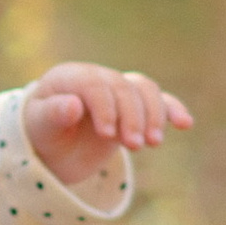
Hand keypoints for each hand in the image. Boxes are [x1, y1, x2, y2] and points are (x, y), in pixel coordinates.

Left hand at [24, 61, 193, 193]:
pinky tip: (185, 124)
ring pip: (144, 91)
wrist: (52, 148)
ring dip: (154, 115)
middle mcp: (97, 77)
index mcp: (70, 76)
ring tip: (153, 143)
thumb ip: (53, 114)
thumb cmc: (41, 135)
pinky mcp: (133, 106)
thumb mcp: (40, 128)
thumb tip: (73, 105)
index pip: (94, 85)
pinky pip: (157, 101)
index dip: (104, 107)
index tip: (108, 135)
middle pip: (123, 88)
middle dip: (131, 116)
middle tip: (133, 146)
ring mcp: (117, 90)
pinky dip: (172, 110)